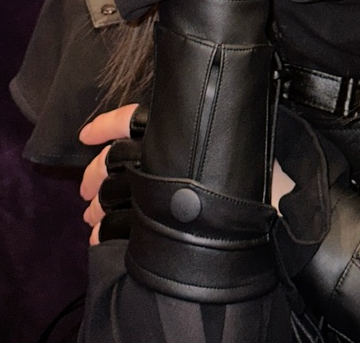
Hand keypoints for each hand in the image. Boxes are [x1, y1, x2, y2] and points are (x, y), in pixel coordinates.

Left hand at [79, 103, 294, 244]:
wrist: (274, 193)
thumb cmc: (256, 156)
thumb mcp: (230, 126)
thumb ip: (204, 122)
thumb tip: (179, 120)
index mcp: (175, 128)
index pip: (130, 119)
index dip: (105, 125)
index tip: (85, 134)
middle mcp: (163, 154)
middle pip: (116, 159)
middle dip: (95, 175)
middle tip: (85, 189)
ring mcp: (159, 186)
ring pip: (114, 193)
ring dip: (97, 205)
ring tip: (90, 217)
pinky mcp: (159, 217)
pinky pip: (121, 227)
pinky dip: (105, 234)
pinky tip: (97, 241)